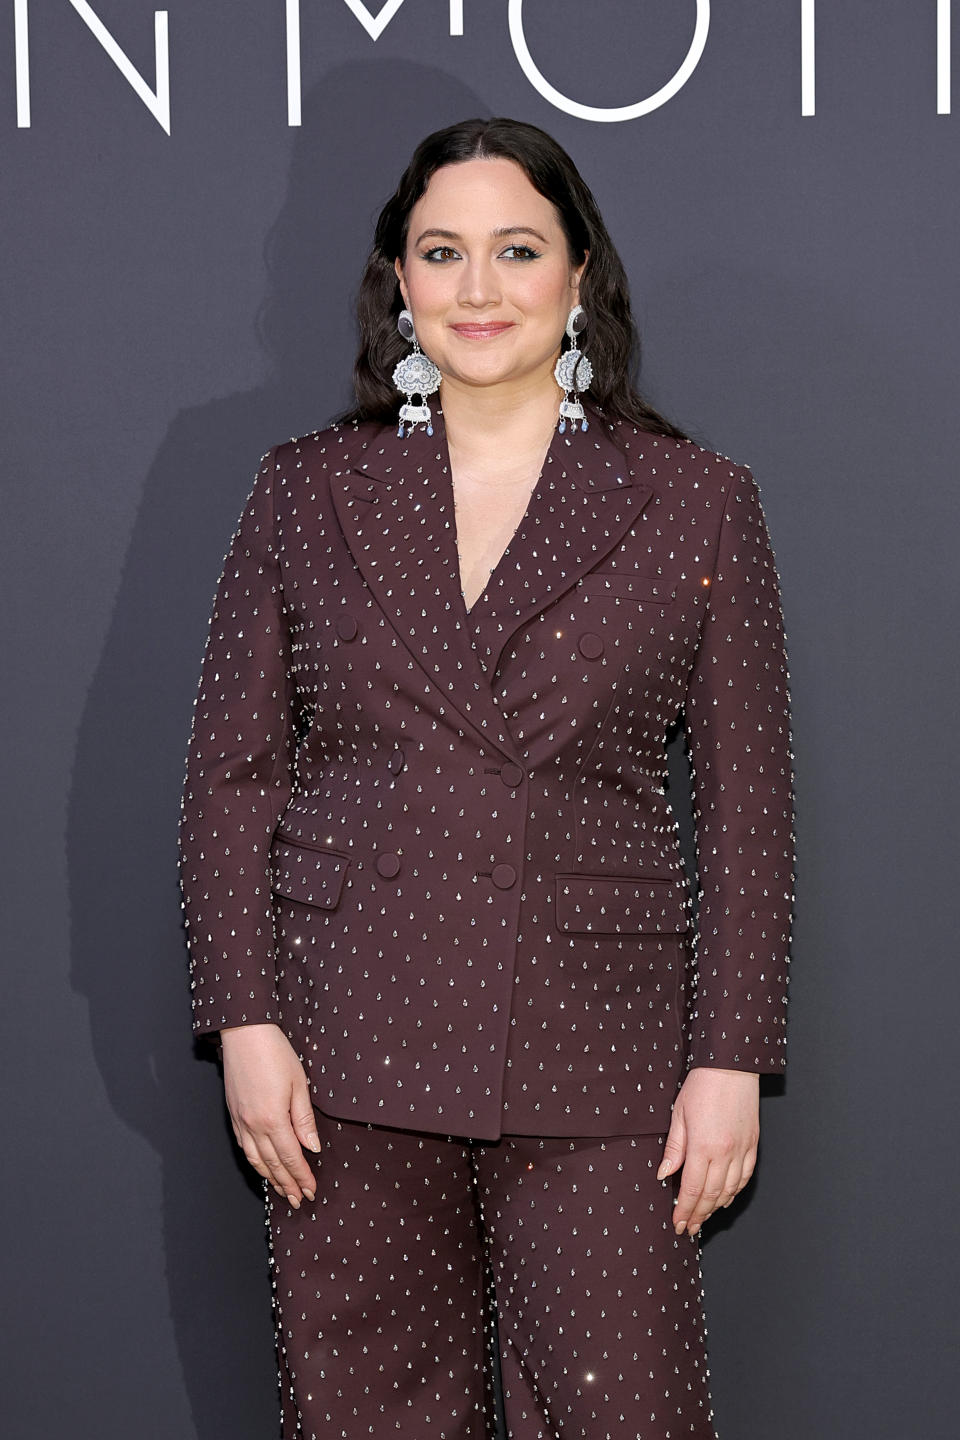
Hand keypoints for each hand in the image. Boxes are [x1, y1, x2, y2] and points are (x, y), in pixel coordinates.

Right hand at [220, 1023, 320, 1207]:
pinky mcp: (233, 1115)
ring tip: (283, 1192)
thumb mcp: (299, 1084)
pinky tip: (262, 1168)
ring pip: (256, 1160)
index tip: (312, 1191)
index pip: (290, 1157)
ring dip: (270, 1179)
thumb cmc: (275, 1053)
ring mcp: (240, 1121)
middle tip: (299, 1201)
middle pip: (273, 1164)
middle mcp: (253, 1126)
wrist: (244, 1034)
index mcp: (273, 1119)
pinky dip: (255, 1162)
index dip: (302, 1176)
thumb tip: (312, 1148)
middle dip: (288, 1185)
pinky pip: (244, 1147)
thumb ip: (304, 1120)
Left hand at [656, 1067, 759, 1237]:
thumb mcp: (679, 1114)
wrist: (731, 1067)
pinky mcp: (752, 1144)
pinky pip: (745, 1176)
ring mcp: (741, 1150)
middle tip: (689, 1227)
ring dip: (716, 1207)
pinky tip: (726, 1198)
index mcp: (703, 1147)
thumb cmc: (702, 1086)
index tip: (678, 1223)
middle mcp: (725, 1153)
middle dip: (699, 1215)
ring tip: (704, 1217)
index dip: (685, 1210)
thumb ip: (674, 1148)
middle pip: (711, 1195)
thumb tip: (664, 1174)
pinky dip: (735, 1191)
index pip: (692, 1189)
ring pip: (730, 1190)